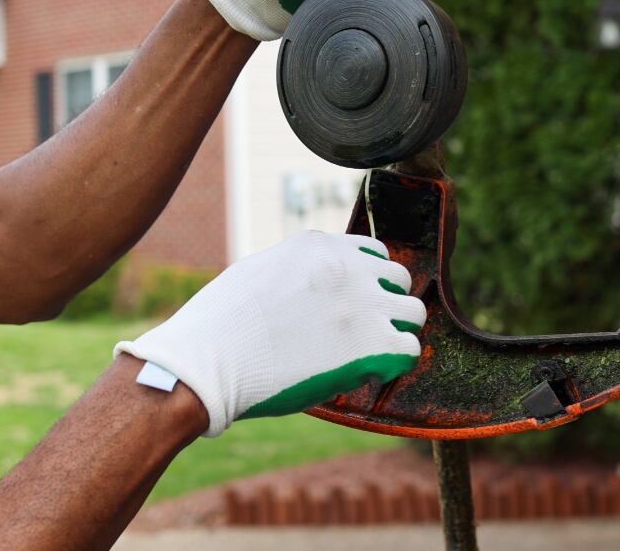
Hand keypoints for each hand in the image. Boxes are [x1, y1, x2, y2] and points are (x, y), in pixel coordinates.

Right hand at [114, 231, 425, 436]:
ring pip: (413, 313)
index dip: (366, 280)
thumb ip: (298, 270)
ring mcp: (364, 304)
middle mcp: (349, 267)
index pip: (371, 252)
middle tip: (363, 332)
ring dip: (396, 332)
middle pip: (397, 277)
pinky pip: (410, 350)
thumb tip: (313, 283)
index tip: (352, 305)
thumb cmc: (218, 325)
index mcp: (321, 246)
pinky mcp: (372, 345)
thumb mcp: (260, 271)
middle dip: (385, 302)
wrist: (206, 363)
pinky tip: (370, 374)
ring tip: (370, 354)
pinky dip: (396, 364)